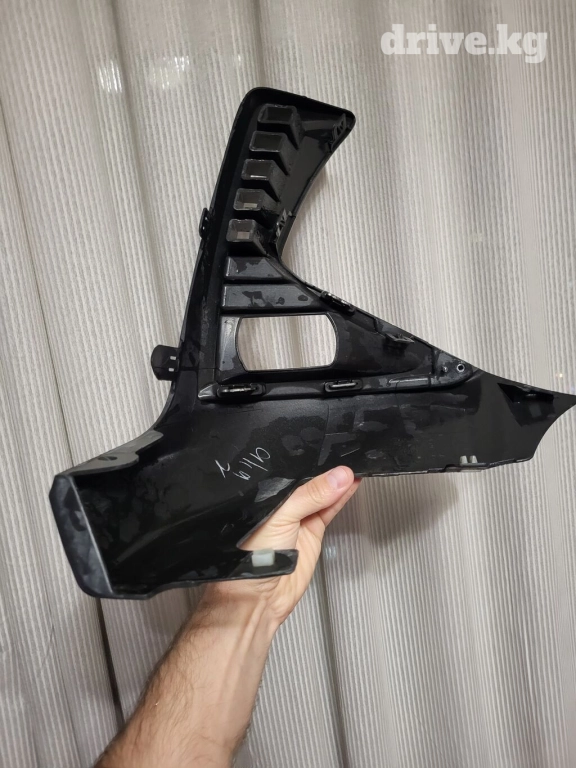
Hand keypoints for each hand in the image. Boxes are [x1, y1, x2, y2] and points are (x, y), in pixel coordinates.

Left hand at [207, 466, 360, 628]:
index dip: (311, 459)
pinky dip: (341, 497)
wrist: (260, 596)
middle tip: (347, 454)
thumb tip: (339, 477)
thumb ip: (311, 496)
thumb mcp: (281, 517)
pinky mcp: (311, 531)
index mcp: (266, 494)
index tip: (331, 448)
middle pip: (310, 481)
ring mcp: (298, 517)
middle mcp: (282, 503)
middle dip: (327, 469)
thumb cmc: (252, 556)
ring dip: (338, 482)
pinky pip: (329, 509)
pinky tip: (352, 484)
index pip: (293, 470)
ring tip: (355, 466)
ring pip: (323, 494)